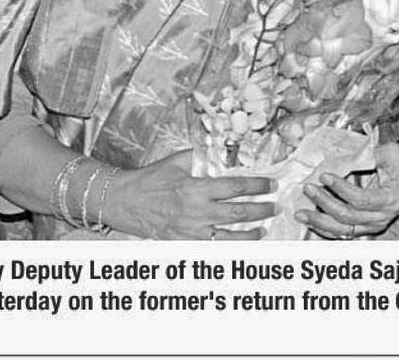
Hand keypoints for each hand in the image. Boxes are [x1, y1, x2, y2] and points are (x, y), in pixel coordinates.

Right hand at [106, 150, 276, 239]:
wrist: (124, 201)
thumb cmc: (148, 180)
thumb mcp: (173, 162)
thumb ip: (195, 157)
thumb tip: (211, 150)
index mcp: (196, 188)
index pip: (235, 187)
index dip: (257, 186)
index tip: (271, 184)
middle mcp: (198, 211)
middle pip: (239, 213)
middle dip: (261, 210)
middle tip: (274, 206)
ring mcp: (192, 231)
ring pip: (231, 236)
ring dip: (251, 233)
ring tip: (263, 229)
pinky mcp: (185, 242)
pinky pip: (213, 247)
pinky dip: (229, 246)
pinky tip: (239, 244)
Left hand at [295, 139, 398, 238]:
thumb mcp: (390, 153)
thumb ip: (368, 155)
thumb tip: (343, 158)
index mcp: (390, 199)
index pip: (361, 200)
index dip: (341, 189)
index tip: (324, 175)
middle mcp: (383, 216)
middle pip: (349, 216)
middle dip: (324, 202)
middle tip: (308, 188)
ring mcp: (374, 225)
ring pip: (343, 230)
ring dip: (320, 221)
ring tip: (300, 213)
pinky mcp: (366, 227)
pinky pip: (343, 232)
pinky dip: (325, 229)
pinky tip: (310, 221)